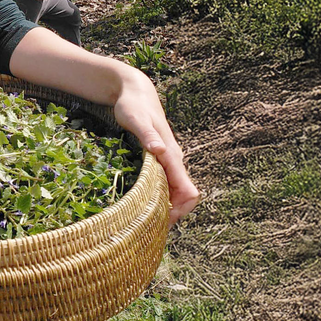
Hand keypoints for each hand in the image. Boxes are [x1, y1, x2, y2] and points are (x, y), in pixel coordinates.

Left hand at [111, 69, 198, 224]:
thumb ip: (147, 135)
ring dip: (165, 208)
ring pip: (175, 192)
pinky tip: (143, 204)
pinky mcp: (160, 160)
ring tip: (144, 221)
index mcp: (172, 155)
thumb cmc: (132, 105)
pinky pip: (165, 185)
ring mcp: (168, 161)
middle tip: (149, 228)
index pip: (188, 191)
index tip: (161, 222)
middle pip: (184, 197)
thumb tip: (160, 151)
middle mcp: (174, 161)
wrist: (135, 93)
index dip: (179, 210)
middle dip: (172, 215)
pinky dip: (159, 198)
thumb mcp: (135, 118)